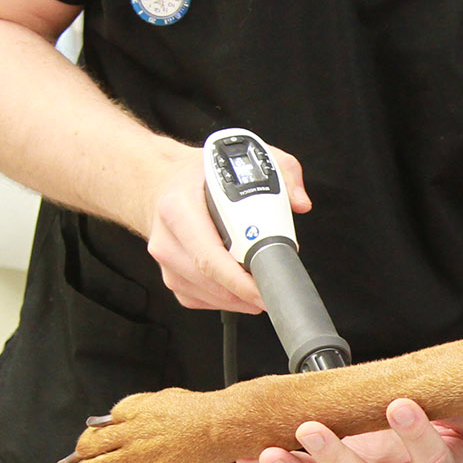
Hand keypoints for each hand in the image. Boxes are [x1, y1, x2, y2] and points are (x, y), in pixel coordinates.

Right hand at [143, 139, 311, 312]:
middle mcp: (167, 236)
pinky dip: (223, 300)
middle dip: (245, 293)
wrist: (161, 181)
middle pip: (209, 281)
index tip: (266, 287)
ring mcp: (166, 259)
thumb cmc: (199, 175)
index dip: (240, 280)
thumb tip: (300, 201)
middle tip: (273, 290)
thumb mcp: (244, 162)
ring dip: (237, 299)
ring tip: (260, 288)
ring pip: (205, 295)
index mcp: (179, 208)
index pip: (209, 257)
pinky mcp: (170, 275)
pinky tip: (238, 289)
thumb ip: (282, 172)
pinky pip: (197, 299)